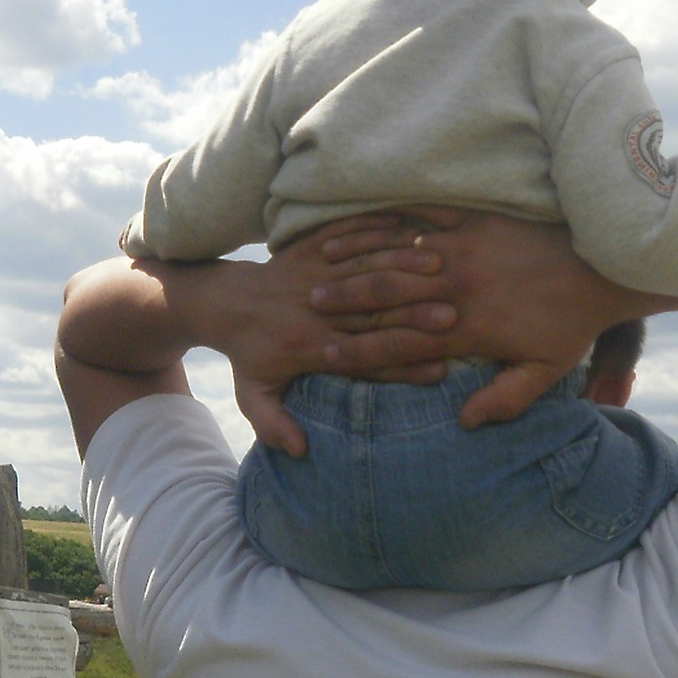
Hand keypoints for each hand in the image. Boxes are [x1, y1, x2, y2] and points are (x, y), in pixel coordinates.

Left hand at [219, 216, 459, 454]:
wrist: (223, 304)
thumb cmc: (248, 355)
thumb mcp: (252, 396)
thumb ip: (273, 424)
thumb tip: (298, 451)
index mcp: (307, 348)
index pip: (362, 358)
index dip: (402, 366)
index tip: (440, 370)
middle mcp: (314, 311)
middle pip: (371, 313)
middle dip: (413, 314)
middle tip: (454, 316)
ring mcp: (311, 274)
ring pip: (363, 268)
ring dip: (403, 265)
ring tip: (441, 266)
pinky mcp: (308, 248)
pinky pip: (344, 234)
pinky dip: (376, 228)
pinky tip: (410, 226)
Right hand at [319, 212, 644, 427]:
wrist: (604, 268)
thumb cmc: (572, 324)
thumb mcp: (545, 372)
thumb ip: (505, 400)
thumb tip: (465, 423)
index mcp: (471, 329)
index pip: (403, 341)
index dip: (361, 351)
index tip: (325, 356)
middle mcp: (461, 288)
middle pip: (389, 295)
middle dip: (345, 301)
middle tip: (308, 305)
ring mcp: (467, 250)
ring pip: (399, 256)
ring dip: (359, 260)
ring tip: (324, 264)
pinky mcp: (478, 221)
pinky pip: (426, 218)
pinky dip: (393, 221)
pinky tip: (365, 223)